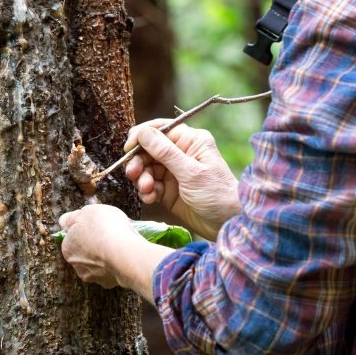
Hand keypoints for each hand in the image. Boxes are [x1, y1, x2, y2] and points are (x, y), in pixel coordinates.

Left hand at [58, 204, 169, 299]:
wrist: (125, 251)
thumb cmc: (104, 228)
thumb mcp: (86, 212)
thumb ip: (71, 218)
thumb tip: (63, 222)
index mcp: (68, 249)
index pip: (72, 238)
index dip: (85, 230)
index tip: (96, 225)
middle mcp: (77, 266)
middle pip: (85, 253)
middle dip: (94, 246)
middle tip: (108, 235)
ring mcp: (94, 277)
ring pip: (98, 265)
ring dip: (105, 257)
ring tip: (119, 246)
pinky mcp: (109, 283)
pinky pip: (112, 272)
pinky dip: (116, 265)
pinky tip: (124, 257)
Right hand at [123, 120, 239, 240]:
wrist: (228, 224)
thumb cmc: (217, 194)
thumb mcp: (191, 172)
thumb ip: (166, 152)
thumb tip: (144, 132)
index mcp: (191, 141)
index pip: (160, 129)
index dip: (142, 136)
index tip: (128, 148)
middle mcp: (181, 153)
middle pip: (149, 150)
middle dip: (139, 161)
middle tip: (133, 174)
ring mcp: (174, 172)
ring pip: (147, 168)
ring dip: (142, 178)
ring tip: (146, 190)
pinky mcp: (168, 190)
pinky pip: (150, 185)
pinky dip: (146, 191)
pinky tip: (150, 198)